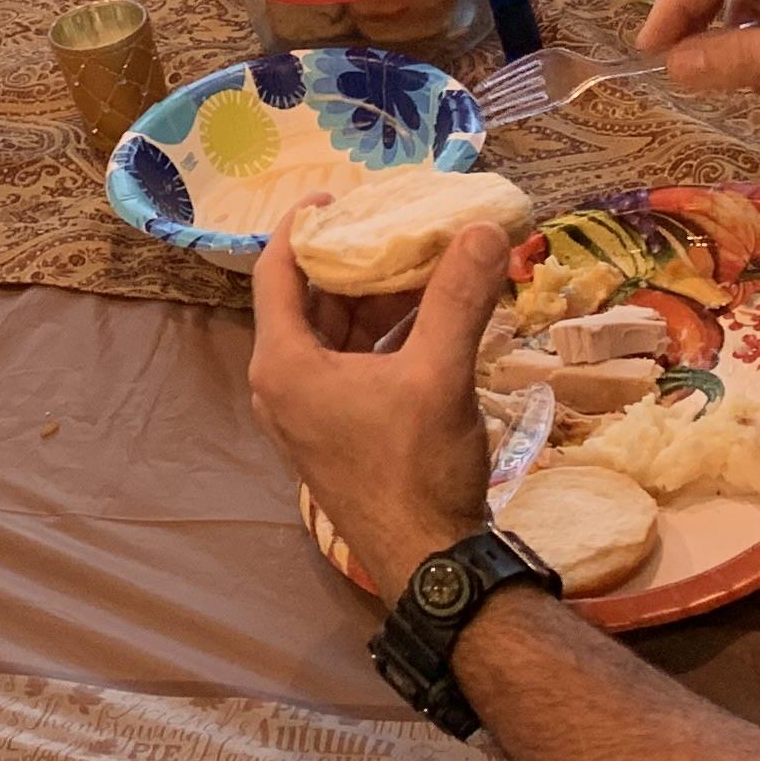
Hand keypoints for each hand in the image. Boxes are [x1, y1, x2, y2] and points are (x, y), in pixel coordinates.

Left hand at [246, 217, 506, 597]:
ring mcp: (308, 415)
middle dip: (353, 261)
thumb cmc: (417, 468)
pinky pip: (351, 367)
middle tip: (395, 222)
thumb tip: (482, 228)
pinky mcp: (337, 434)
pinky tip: (432, 317)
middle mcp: (282, 385)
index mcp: (283, 363)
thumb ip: (457, 298)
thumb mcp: (439, 375)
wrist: (431, 565)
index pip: (277, 271)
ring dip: (375, 300)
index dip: (304, 228)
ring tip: (424, 261)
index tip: (340, 195)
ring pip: (335, 335)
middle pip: (308, 301)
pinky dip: (384, 337)